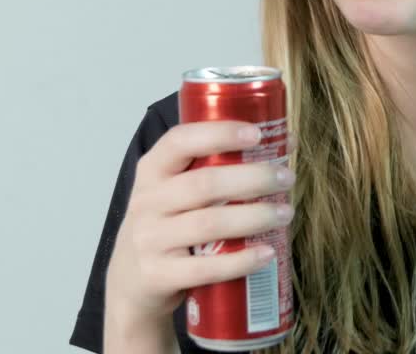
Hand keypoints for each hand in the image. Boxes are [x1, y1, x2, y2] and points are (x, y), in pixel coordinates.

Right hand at [105, 121, 296, 326]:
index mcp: (152, 170)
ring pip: (208, 224)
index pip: (180, 141)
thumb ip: (211, 167)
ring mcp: (150, 240)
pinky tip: (267, 252)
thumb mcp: (172, 189)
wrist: (130, 281)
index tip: (258, 134)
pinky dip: (241, 260)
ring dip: (254, 217)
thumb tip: (280, 143)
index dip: (219, 134)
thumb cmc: (165, 224)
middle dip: (253, 178)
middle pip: (204, 184)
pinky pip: (205, 268)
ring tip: (285, 213)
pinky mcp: (159, 275)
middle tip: (286, 178)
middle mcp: (147, 202)